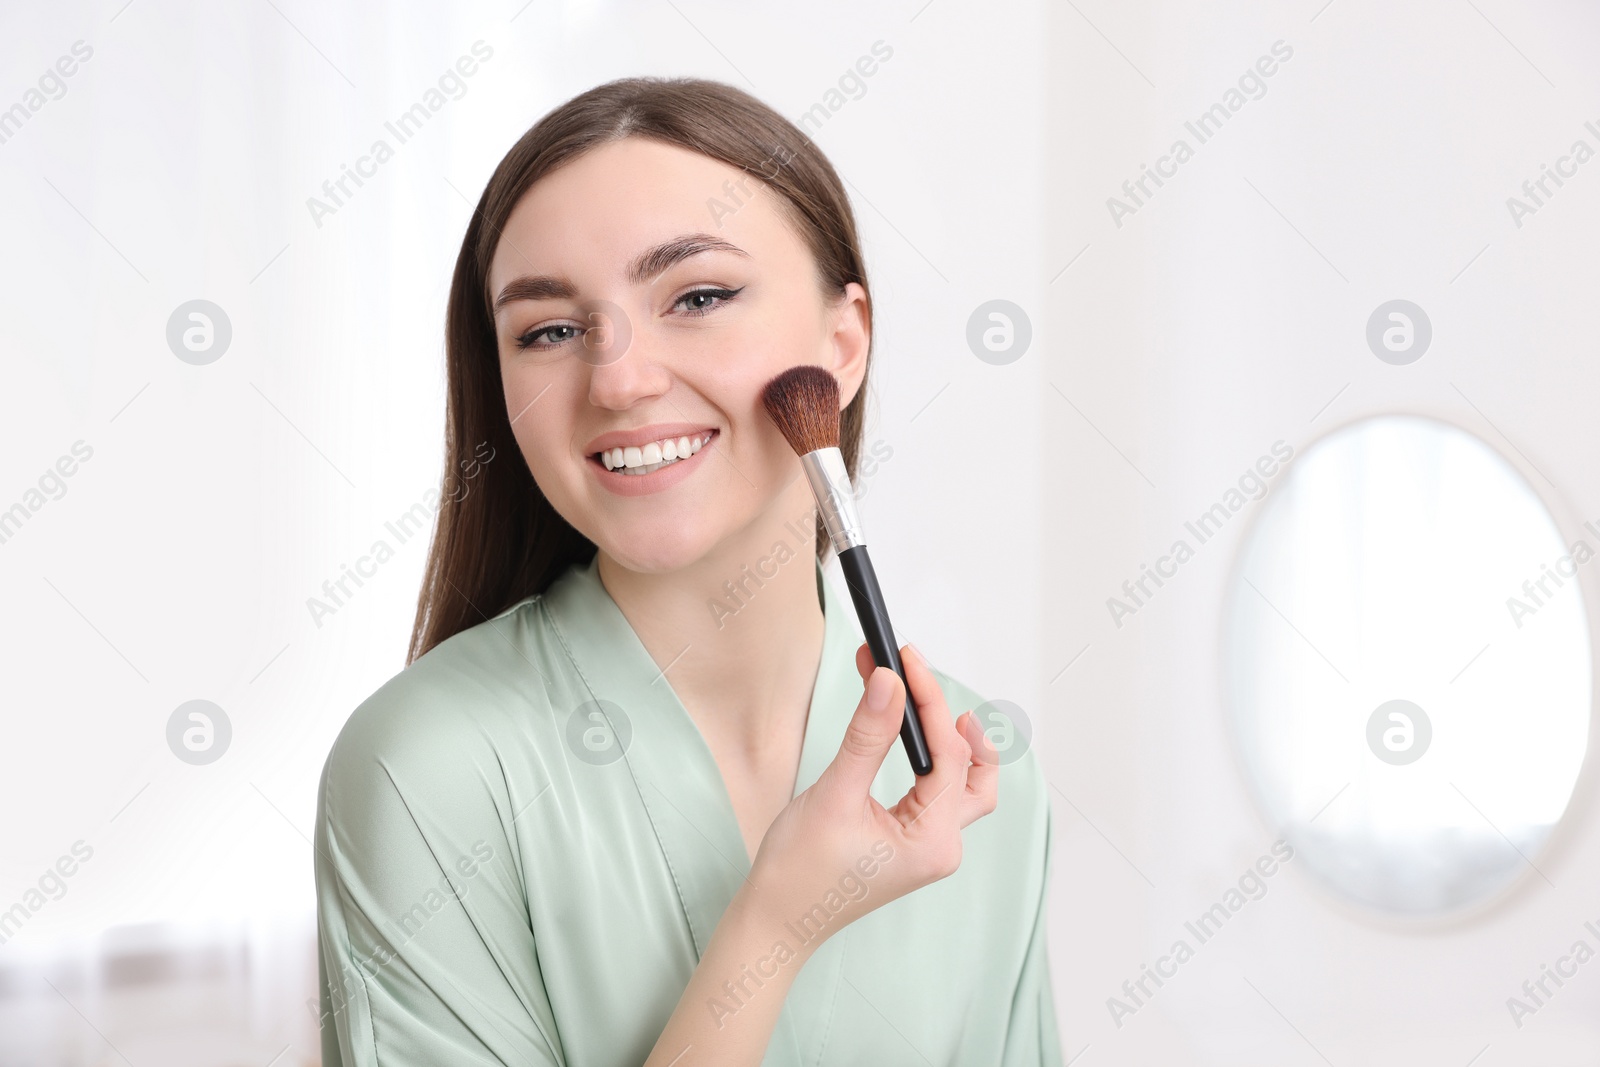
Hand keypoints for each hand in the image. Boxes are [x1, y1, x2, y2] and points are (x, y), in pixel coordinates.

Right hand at [738, 641, 998, 950]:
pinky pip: (935, 791)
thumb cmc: (799, 872)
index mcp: (933, 843)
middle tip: (920, 678)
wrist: (776, 919)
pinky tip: (910, 732)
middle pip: (974, 771)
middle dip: (951, 719)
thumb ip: (867, 737)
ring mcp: (929, 847)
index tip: (905, 659)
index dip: (928, 700)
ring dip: (946, 738)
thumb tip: (890, 684)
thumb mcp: (834, 796)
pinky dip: (928, 756)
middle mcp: (941, 847)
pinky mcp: (911, 841)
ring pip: (961, 782)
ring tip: (921, 698)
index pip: (949, 755)